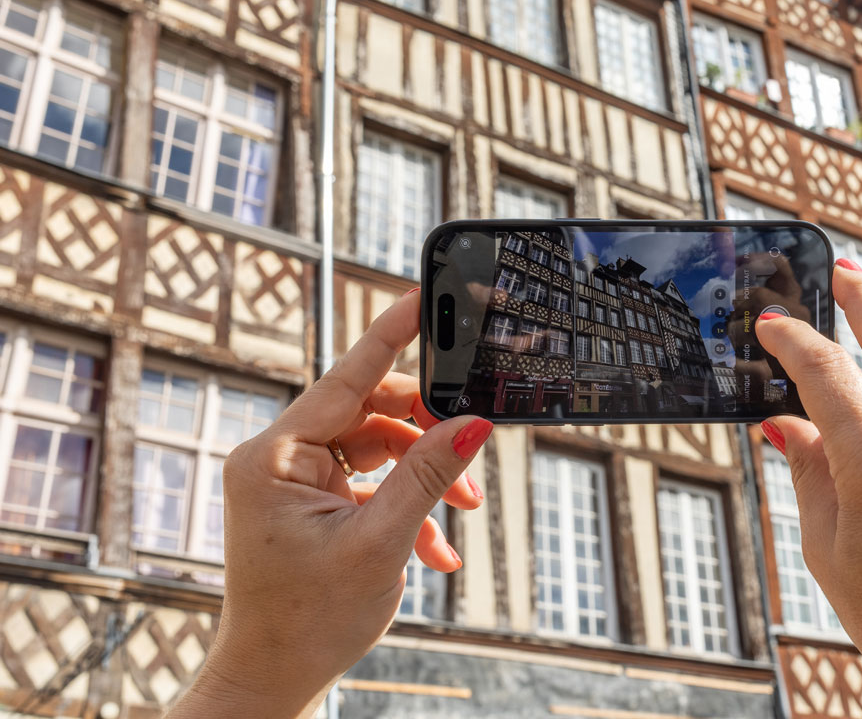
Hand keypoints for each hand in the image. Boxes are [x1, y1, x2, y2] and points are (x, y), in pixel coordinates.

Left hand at [168, 291, 492, 718]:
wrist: (274, 679)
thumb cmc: (307, 620)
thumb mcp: (379, 542)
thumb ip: (427, 474)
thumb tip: (471, 423)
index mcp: (274, 457)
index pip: (345, 377)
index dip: (391, 335)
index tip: (424, 297)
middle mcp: (277, 459)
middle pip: (369, 410)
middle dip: (426, 432)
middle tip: (470, 448)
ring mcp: (293, 480)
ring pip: (378, 446)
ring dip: (425, 475)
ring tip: (463, 509)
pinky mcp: (310, 502)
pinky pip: (370, 480)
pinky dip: (407, 505)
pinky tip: (435, 547)